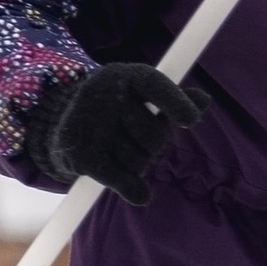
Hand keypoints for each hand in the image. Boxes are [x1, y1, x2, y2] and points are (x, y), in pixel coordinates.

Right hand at [31, 63, 205, 204]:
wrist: (62, 127)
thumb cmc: (119, 110)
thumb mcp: (146, 97)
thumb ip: (177, 100)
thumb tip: (204, 99)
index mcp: (123, 76)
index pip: (154, 85)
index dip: (175, 103)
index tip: (190, 121)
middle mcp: (102, 94)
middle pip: (154, 136)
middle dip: (153, 144)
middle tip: (135, 137)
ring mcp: (88, 125)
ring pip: (140, 161)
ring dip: (138, 164)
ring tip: (119, 151)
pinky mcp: (79, 155)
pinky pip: (124, 181)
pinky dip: (134, 189)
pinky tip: (134, 189)